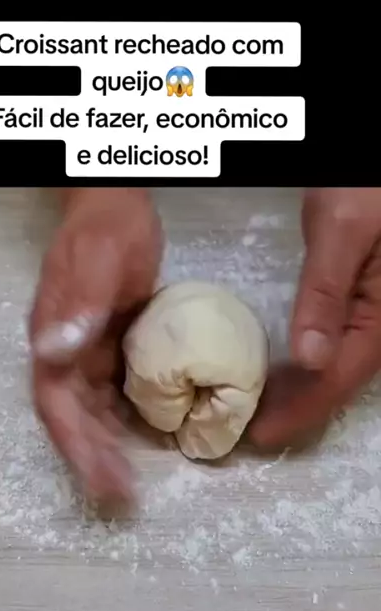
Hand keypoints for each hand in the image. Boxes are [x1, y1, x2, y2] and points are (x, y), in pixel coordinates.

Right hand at [29, 188, 162, 500]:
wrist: (116, 206)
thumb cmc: (105, 229)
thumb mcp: (95, 263)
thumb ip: (78, 307)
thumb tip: (55, 355)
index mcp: (54, 340)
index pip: (57, 404)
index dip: (76, 445)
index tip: (103, 478)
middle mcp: (65, 354)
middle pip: (73, 418)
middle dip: (93, 459)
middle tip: (122, 495)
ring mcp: (86, 354)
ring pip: (92, 412)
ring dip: (109, 447)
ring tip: (131, 481)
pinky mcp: (110, 349)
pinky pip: (114, 394)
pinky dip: (125, 421)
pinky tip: (148, 438)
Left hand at [249, 188, 380, 448]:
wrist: (373, 165)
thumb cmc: (365, 184)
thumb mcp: (342, 230)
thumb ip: (326, 293)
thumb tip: (309, 359)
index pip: (338, 379)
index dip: (300, 411)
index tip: (261, 436)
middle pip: (338, 380)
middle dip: (297, 409)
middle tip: (251, 432)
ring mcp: (374, 312)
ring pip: (337, 365)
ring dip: (300, 391)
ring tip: (259, 409)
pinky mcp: (362, 300)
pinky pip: (336, 344)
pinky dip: (306, 364)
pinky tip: (282, 370)